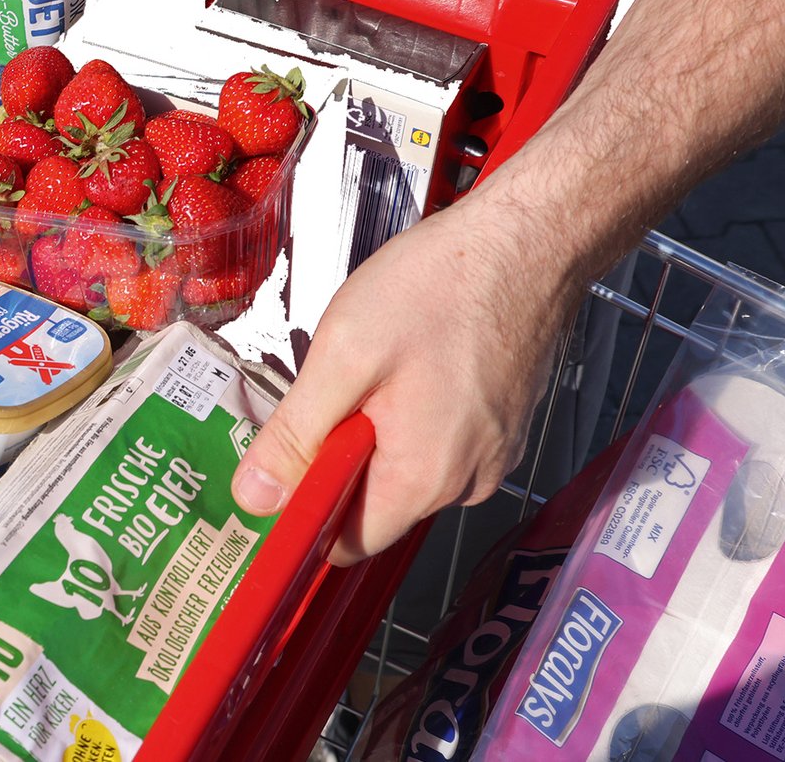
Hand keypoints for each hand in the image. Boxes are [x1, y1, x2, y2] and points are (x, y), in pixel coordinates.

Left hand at [231, 184, 581, 565]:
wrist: (529, 241)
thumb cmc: (442, 287)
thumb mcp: (344, 356)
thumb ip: (296, 437)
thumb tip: (255, 500)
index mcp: (424, 479)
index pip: (347, 543)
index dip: (304, 512)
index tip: (283, 462)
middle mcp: (466, 483)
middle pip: (373, 503)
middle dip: (339, 454)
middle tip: (335, 386)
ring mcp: (491, 456)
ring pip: (403, 468)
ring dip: (375, 428)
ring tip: (381, 363)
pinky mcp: (500, 428)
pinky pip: (437, 442)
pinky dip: (410, 412)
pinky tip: (412, 360)